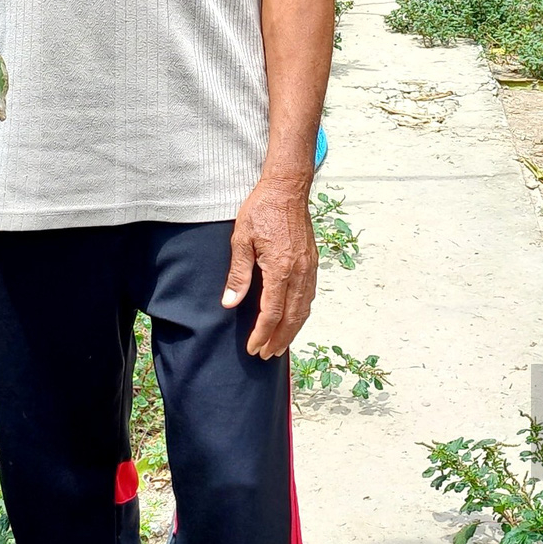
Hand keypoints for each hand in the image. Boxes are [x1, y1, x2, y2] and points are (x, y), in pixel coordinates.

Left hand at [222, 171, 317, 357]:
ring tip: (280, 345)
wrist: (287, 188)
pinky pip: (310, 295)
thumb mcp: (241, 239)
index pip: (272, 312)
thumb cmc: (261, 209)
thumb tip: (230, 304)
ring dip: (293, 330)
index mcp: (280, 267)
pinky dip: (302, 313)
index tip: (253, 348)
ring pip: (304, 308)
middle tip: (266, 355)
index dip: (262, 333)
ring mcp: (309, 267)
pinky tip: (294, 319)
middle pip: (292, 317)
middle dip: (279, 339)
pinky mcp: (312, 261)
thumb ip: (238, 274)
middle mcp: (299, 271)